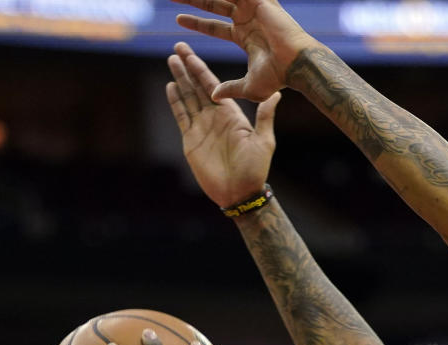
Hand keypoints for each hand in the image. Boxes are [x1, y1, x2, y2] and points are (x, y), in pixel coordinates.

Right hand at [167, 41, 280, 208]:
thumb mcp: (264, 141)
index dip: (202, 68)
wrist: (240, 194)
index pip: (214, 85)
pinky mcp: (191, 140)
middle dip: (188, 68)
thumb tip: (277, 93)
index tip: (192, 51)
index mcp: (231, 114)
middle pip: (198, 87)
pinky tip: (170, 87)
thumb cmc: (255, 170)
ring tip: (172, 61)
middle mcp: (215, 117)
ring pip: (188, 98)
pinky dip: (175, 102)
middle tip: (177, 48)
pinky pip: (181, 116)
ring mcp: (202, 127)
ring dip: (180, 80)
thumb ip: (265, 116)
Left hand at [172, 0, 313, 100]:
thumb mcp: (249, 87)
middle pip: (213, 5)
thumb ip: (231, 89)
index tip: (177, 20)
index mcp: (245, 37)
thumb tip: (214, 96)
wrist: (296, 64)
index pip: (214, 27)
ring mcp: (253, 7)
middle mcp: (248, 19)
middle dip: (192, 0)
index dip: (196, 23)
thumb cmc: (278, 78)